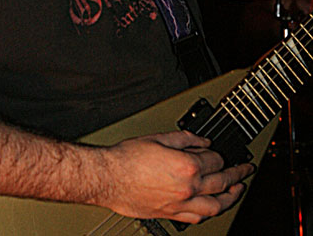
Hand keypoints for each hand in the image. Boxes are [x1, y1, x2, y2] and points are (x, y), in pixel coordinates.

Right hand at [96, 130, 252, 223]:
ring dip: (230, 198)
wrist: (109, 177)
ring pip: (215, 205)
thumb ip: (184, 139)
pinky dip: (210, 212)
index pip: (214, 159)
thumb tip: (201, 141)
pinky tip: (213, 207)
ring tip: (238, 191)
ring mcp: (180, 204)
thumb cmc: (128, 158)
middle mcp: (187, 187)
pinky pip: (198, 217)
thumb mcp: (158, 138)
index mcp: (186, 165)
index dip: (218, 152)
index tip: (218, 150)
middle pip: (221, 182)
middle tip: (245, 170)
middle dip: (237, 175)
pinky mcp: (171, 215)